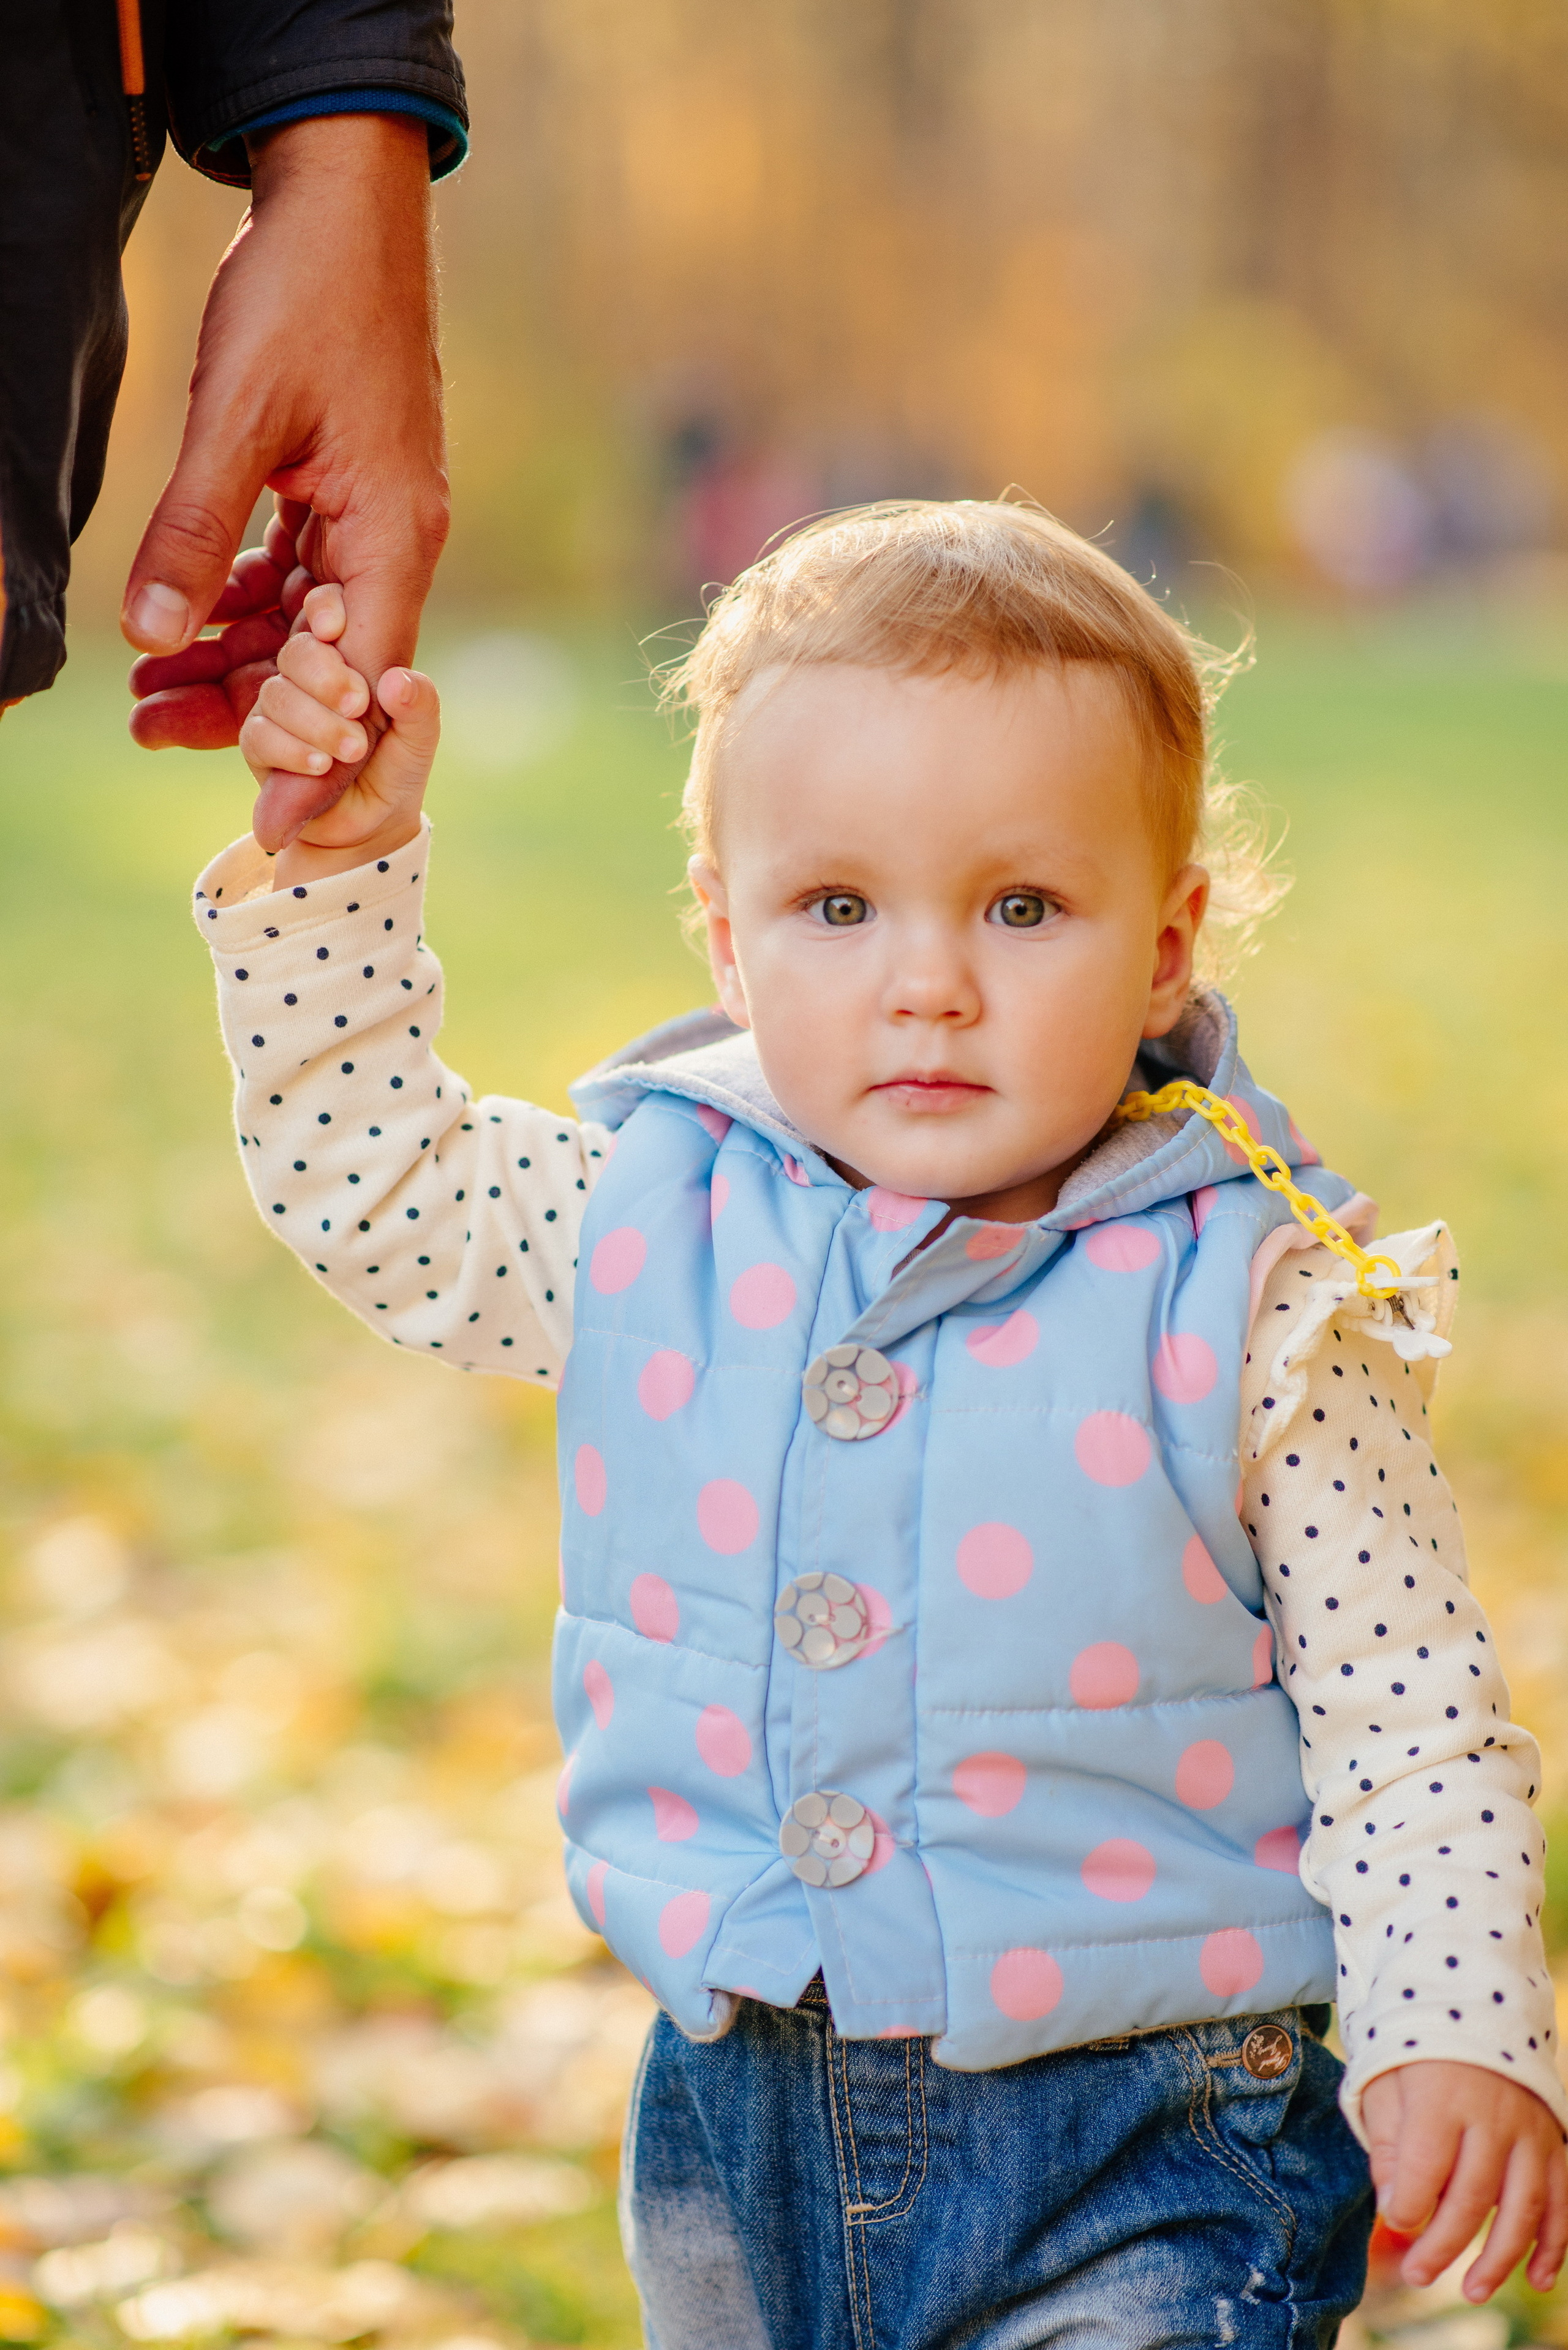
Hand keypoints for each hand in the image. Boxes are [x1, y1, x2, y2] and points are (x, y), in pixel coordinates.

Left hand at [122, 114, 446, 838]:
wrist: (344, 202)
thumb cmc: (307, 294)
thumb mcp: (236, 415)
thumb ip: (195, 530)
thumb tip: (152, 631)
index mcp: (393, 535)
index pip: (361, 686)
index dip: (316, 761)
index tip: (272, 825)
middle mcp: (392, 542)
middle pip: (325, 668)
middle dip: (244, 709)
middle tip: (145, 727)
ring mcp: (369, 520)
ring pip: (301, 628)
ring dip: (229, 660)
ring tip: (141, 688)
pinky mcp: (341, 495)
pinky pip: (293, 580)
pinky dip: (237, 607)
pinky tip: (175, 623)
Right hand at [240, 584, 438, 884]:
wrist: (368, 824)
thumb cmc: (395, 769)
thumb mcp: (418, 739)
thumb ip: (418, 710)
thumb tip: (398, 682)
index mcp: (345, 656)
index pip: (326, 609)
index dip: (327, 609)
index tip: (337, 628)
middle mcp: (308, 675)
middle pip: (297, 652)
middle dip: (325, 676)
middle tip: (358, 705)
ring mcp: (280, 707)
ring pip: (278, 694)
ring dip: (315, 722)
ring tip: (351, 749)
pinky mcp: (259, 742)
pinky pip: (259, 735)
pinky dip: (291, 750)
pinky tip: (320, 765)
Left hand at [1362, 2060, 1567, 2299]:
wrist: (1471, 2005)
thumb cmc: (1417, 2052)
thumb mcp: (1384, 2082)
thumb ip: (1388, 2145)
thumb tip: (1395, 2208)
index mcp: (1441, 2096)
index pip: (1425, 2167)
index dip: (1408, 2206)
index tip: (1394, 2222)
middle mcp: (1492, 2115)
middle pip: (1471, 2195)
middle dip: (1444, 2244)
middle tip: (1418, 2275)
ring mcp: (1529, 2129)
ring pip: (1522, 2205)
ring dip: (1501, 2256)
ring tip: (1472, 2291)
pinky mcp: (1553, 2138)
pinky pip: (1561, 2198)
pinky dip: (1554, 2242)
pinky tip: (1537, 2278)